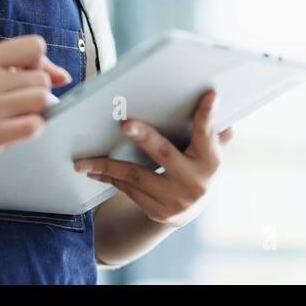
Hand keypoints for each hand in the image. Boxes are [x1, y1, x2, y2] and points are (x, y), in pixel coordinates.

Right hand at [0, 35, 71, 182]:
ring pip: (42, 99)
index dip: (39, 62)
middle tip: (18, 102)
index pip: (34, 46)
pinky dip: (31, 129)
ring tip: (15, 116)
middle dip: (38, 91)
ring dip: (36, 111)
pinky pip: (35, 125)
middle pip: (42, 76)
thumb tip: (62, 75)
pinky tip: (13, 130)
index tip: (31, 74)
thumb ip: (19, 70)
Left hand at [72, 90, 233, 227]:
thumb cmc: (196, 166)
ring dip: (107, 166)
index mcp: (210, 161)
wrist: (188, 209)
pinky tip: (93, 170)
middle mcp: (195, 182)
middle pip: (165, 154)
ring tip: (82, 161)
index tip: (210, 94)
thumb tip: (222, 108)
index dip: (208, 115)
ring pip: (136, 177)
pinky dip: (109, 178)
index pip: (208, 134)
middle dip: (145, 137)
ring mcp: (175, 199)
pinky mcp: (157, 211)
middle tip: (125, 124)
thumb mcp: (209, 151)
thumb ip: (215, 133)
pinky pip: (128, 190)